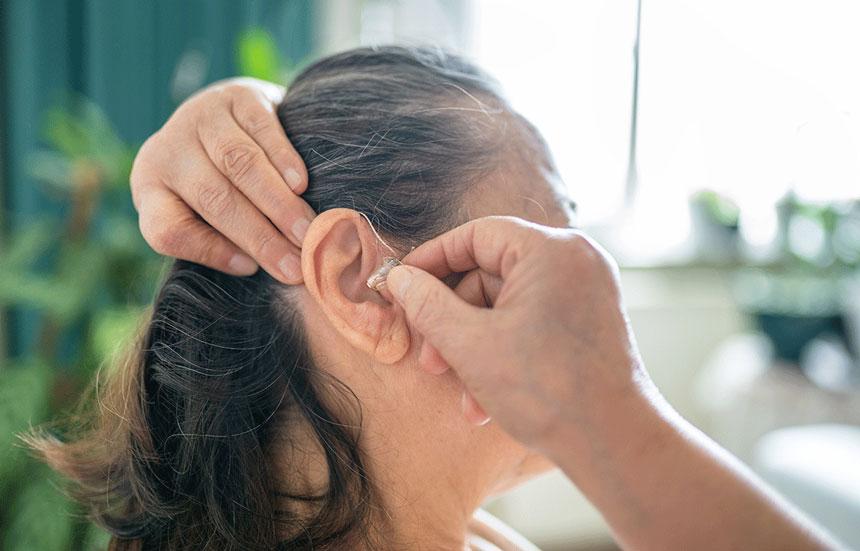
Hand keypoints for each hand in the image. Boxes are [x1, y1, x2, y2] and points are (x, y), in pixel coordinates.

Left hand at [130, 77, 315, 283]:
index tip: (250, 269)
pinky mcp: (236, 96)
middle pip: (214, 199)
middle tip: (296, 265)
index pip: (168, 229)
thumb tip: (266, 269)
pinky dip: (284, 160)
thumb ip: (221, 241)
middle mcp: (168, 150)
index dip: (209, 252)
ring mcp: (199, 117)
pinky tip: (301, 186)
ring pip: (240, 164)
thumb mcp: (202, 212)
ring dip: (278, 203)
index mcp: (150, 187)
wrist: (230, 117)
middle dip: (260, 237)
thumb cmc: (221, 182)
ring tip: (306, 232)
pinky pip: (262, 130)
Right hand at [387, 216, 837, 550]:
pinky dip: (505, 353)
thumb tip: (400, 280)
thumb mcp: (469, 345)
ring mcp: (586, 291)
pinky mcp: (590, 320)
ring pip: (508, 306)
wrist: (616, 444)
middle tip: (428, 357)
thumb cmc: (548, 392)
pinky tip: (483, 400)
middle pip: (489, 275)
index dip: (431, 260)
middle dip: (452, 321)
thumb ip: (427, 305)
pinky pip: (533, 322)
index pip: (476, 236)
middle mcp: (575, 260)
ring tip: (459, 392)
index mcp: (550, 250)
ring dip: (474, 348)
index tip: (401, 285)